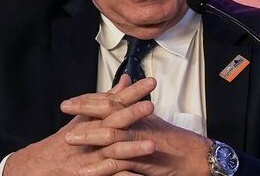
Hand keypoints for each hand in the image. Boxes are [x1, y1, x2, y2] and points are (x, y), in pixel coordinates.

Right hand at [3, 76, 155, 175]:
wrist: (41, 165)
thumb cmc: (65, 142)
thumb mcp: (86, 117)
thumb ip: (108, 99)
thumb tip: (125, 81)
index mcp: (94, 120)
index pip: (115, 102)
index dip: (133, 93)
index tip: (150, 82)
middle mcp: (92, 136)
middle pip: (113, 122)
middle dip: (132, 114)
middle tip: (149, 106)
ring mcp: (91, 156)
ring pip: (113, 150)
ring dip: (133, 148)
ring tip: (152, 146)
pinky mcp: (89, 174)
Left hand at [61, 78, 211, 175]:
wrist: (194, 156)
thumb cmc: (173, 141)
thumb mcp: (152, 123)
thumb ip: (135, 109)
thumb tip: (124, 93)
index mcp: (139, 114)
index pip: (111, 101)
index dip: (90, 99)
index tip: (72, 99)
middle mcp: (138, 123)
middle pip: (108, 111)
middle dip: (84, 109)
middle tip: (65, 107)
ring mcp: (138, 141)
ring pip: (110, 136)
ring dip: (88, 136)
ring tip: (69, 138)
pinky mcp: (141, 161)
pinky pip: (117, 164)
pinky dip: (99, 168)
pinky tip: (84, 171)